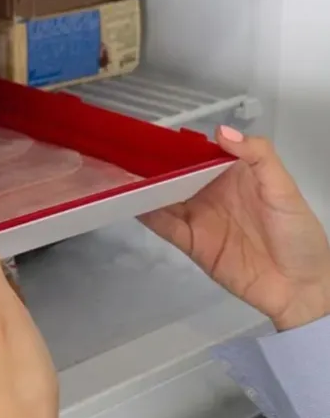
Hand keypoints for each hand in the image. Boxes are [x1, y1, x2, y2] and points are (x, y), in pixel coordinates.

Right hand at [141, 126, 329, 330]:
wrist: (299, 286)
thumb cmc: (297, 232)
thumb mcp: (283, 188)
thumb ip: (258, 156)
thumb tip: (221, 131)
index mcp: (231, 175)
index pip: (198, 154)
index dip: (177, 144)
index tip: (153, 133)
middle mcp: (209, 193)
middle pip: (175, 176)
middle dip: (152, 165)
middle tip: (124, 150)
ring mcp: (198, 218)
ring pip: (164, 199)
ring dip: (144, 188)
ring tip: (118, 174)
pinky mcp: (191, 243)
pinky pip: (165, 226)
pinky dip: (147, 215)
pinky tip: (130, 202)